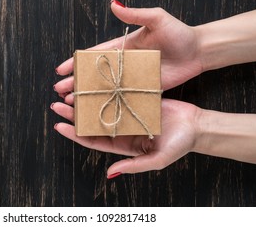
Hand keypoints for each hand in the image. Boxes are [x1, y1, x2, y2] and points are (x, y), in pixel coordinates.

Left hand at [51, 99, 199, 176]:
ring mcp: (127, 113)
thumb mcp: (157, 160)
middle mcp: (122, 128)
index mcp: (122, 144)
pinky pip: (116, 94)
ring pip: (100, 107)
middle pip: (92, 122)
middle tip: (58, 105)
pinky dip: (104, 89)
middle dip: (73, 115)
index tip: (59, 126)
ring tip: (69, 93)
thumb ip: (134, 166)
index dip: (75, 134)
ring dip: (85, 101)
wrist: (197, 126)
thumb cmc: (179, 145)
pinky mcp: (136, 99)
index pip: (92, 140)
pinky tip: (93, 83)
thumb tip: (110, 172)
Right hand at [54, 1, 202, 104]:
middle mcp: (125, 63)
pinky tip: (98, 111)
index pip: (94, 54)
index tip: (60, 69)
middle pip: (95, 73)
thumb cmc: (178, 33)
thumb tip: (113, 4)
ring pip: (106, 87)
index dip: (76, 62)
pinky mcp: (144, 89)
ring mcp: (133, 78)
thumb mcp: (157, 18)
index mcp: (123, 46)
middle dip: (77, 81)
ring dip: (89, 94)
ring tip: (72, 103)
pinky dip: (110, 103)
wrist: (199, 51)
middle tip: (59, 90)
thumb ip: (135, 13)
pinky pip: (124, 97)